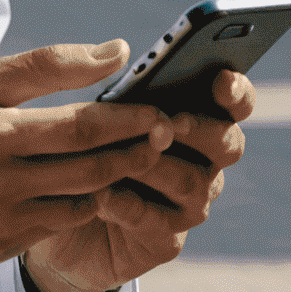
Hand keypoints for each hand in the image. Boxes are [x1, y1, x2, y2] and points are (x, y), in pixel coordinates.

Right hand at [0, 42, 173, 276]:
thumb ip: (36, 66)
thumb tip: (110, 50)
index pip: (83, 125)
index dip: (130, 118)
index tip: (161, 107)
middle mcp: (5, 181)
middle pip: (94, 167)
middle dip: (139, 149)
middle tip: (169, 132)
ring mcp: (5, 220)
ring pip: (84, 201)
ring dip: (120, 179)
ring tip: (141, 158)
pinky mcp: (0, 246)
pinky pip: (60, 225)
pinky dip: (87, 204)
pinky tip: (96, 185)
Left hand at [22, 69, 255, 291]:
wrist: (54, 212)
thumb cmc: (79, 146)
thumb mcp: (93, 110)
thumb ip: (115, 87)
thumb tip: (117, 50)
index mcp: (193, 116)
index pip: (234, 101)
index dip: (236, 90)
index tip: (220, 80)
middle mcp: (202, 160)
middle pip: (227, 142)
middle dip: (200, 129)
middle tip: (170, 121)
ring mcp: (189, 204)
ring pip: (194, 184)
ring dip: (158, 167)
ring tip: (123, 157)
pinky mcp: (166, 241)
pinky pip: (161, 226)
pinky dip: (132, 207)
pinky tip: (103, 196)